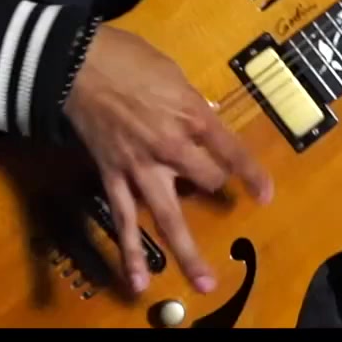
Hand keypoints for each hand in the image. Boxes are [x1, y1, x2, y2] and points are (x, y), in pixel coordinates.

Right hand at [62, 25, 272, 296]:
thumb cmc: (127, 58)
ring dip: (187, 252)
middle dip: (215, 188)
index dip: (252, 175)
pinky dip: (128, 252)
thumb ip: (191, 102)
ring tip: (203, 283)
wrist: (76, 63)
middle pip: (208, 181)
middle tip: (219, 195)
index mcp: (191, 116)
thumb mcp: (173, 73)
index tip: (265, 195)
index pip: (231, 152)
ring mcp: (141, 167)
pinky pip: (123, 219)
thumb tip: (205, 118)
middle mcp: (172, 147)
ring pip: (169, 216)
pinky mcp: (114, 176)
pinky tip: (137, 282)